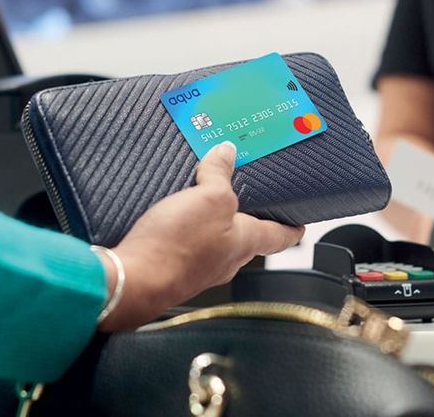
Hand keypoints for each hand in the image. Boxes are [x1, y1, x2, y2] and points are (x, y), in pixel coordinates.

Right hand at [97, 142, 303, 330]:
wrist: (133, 279)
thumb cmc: (176, 247)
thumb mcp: (208, 198)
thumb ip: (220, 175)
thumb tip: (226, 154)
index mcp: (244, 243)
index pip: (279, 236)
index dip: (292, 227)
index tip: (301, 223)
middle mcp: (225, 260)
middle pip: (246, 237)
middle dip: (247, 218)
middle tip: (246, 196)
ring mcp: (198, 267)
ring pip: (215, 240)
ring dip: (212, 221)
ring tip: (204, 197)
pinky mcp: (172, 267)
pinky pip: (187, 244)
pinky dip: (186, 230)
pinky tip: (172, 217)